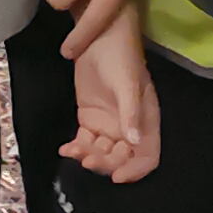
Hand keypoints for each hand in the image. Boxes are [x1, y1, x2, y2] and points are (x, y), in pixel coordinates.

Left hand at [61, 14, 159, 183]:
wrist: (98, 36)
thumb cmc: (121, 57)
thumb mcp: (128, 84)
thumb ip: (131, 113)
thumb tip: (134, 142)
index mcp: (147, 121)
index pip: (147, 156)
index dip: (135, 170)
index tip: (117, 176)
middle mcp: (129, 128)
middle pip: (121, 159)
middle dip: (105, 164)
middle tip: (86, 160)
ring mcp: (108, 125)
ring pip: (101, 153)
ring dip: (88, 157)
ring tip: (72, 151)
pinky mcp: (90, 120)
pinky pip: (85, 142)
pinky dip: (76, 149)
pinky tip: (65, 149)